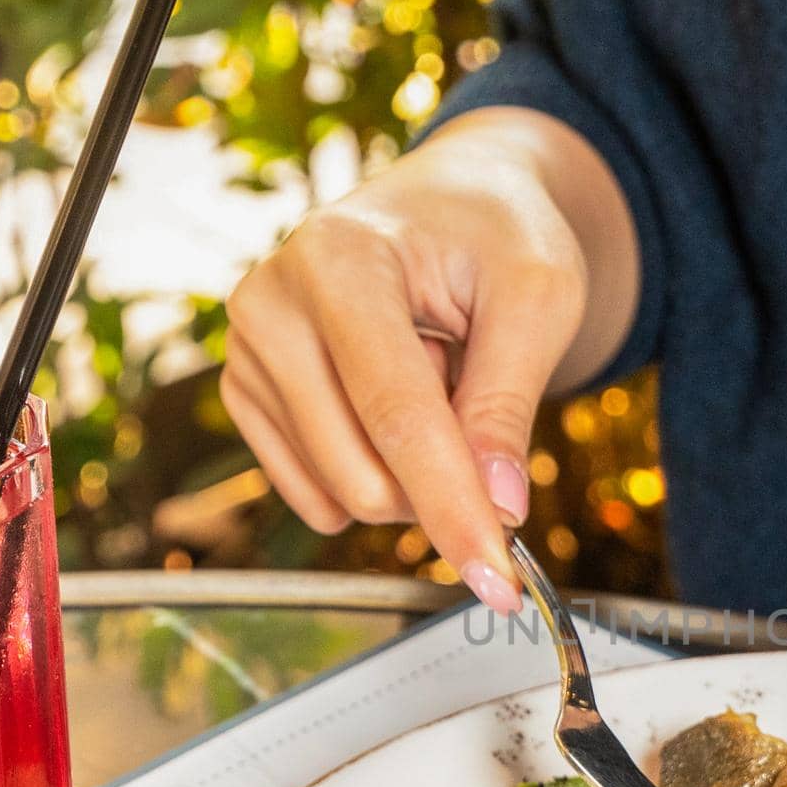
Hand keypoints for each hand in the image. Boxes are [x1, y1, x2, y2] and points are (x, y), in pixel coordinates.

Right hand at [222, 108, 636, 611]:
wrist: (452, 204)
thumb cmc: (499, 238)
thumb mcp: (539, 298)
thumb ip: (509, 404)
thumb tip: (497, 509)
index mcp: (340, 259)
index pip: (397, 416)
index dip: (453, 508)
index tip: (501, 582)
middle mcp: (272, 304)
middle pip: (366, 474)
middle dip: (446, 483)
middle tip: (480, 402)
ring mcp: (248, 354)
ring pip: (345, 496)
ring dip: (415, 472)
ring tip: (434, 378)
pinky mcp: (248, 397)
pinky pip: (320, 496)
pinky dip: (379, 472)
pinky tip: (392, 403)